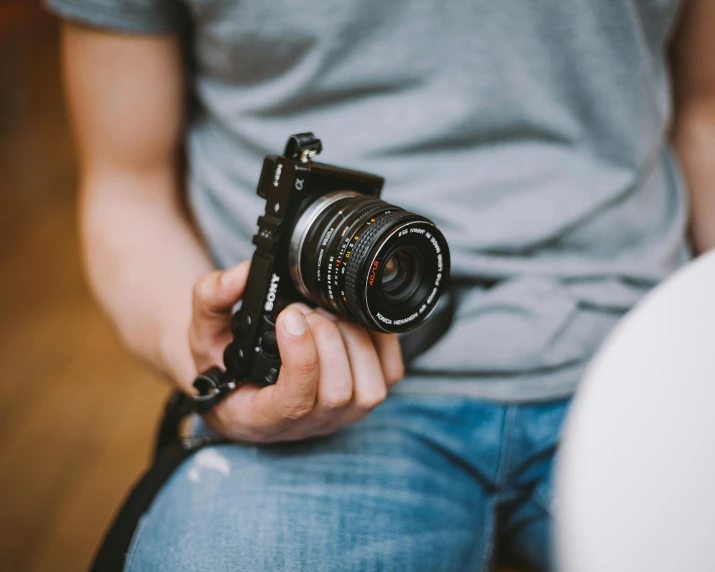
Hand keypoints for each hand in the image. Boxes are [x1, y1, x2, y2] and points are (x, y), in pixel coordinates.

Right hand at [189, 262, 404, 441]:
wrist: (245, 380)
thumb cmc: (225, 362)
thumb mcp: (202, 331)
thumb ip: (211, 298)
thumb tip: (239, 275)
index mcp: (261, 417)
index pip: (294, 403)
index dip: (300, 359)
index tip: (289, 318)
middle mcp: (306, 424)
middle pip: (337, 393)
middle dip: (326, 339)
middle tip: (305, 310)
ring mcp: (339, 416)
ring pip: (368, 388)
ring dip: (352, 341)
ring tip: (326, 315)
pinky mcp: (364, 399)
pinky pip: (389, 375)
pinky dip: (379, 342)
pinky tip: (354, 320)